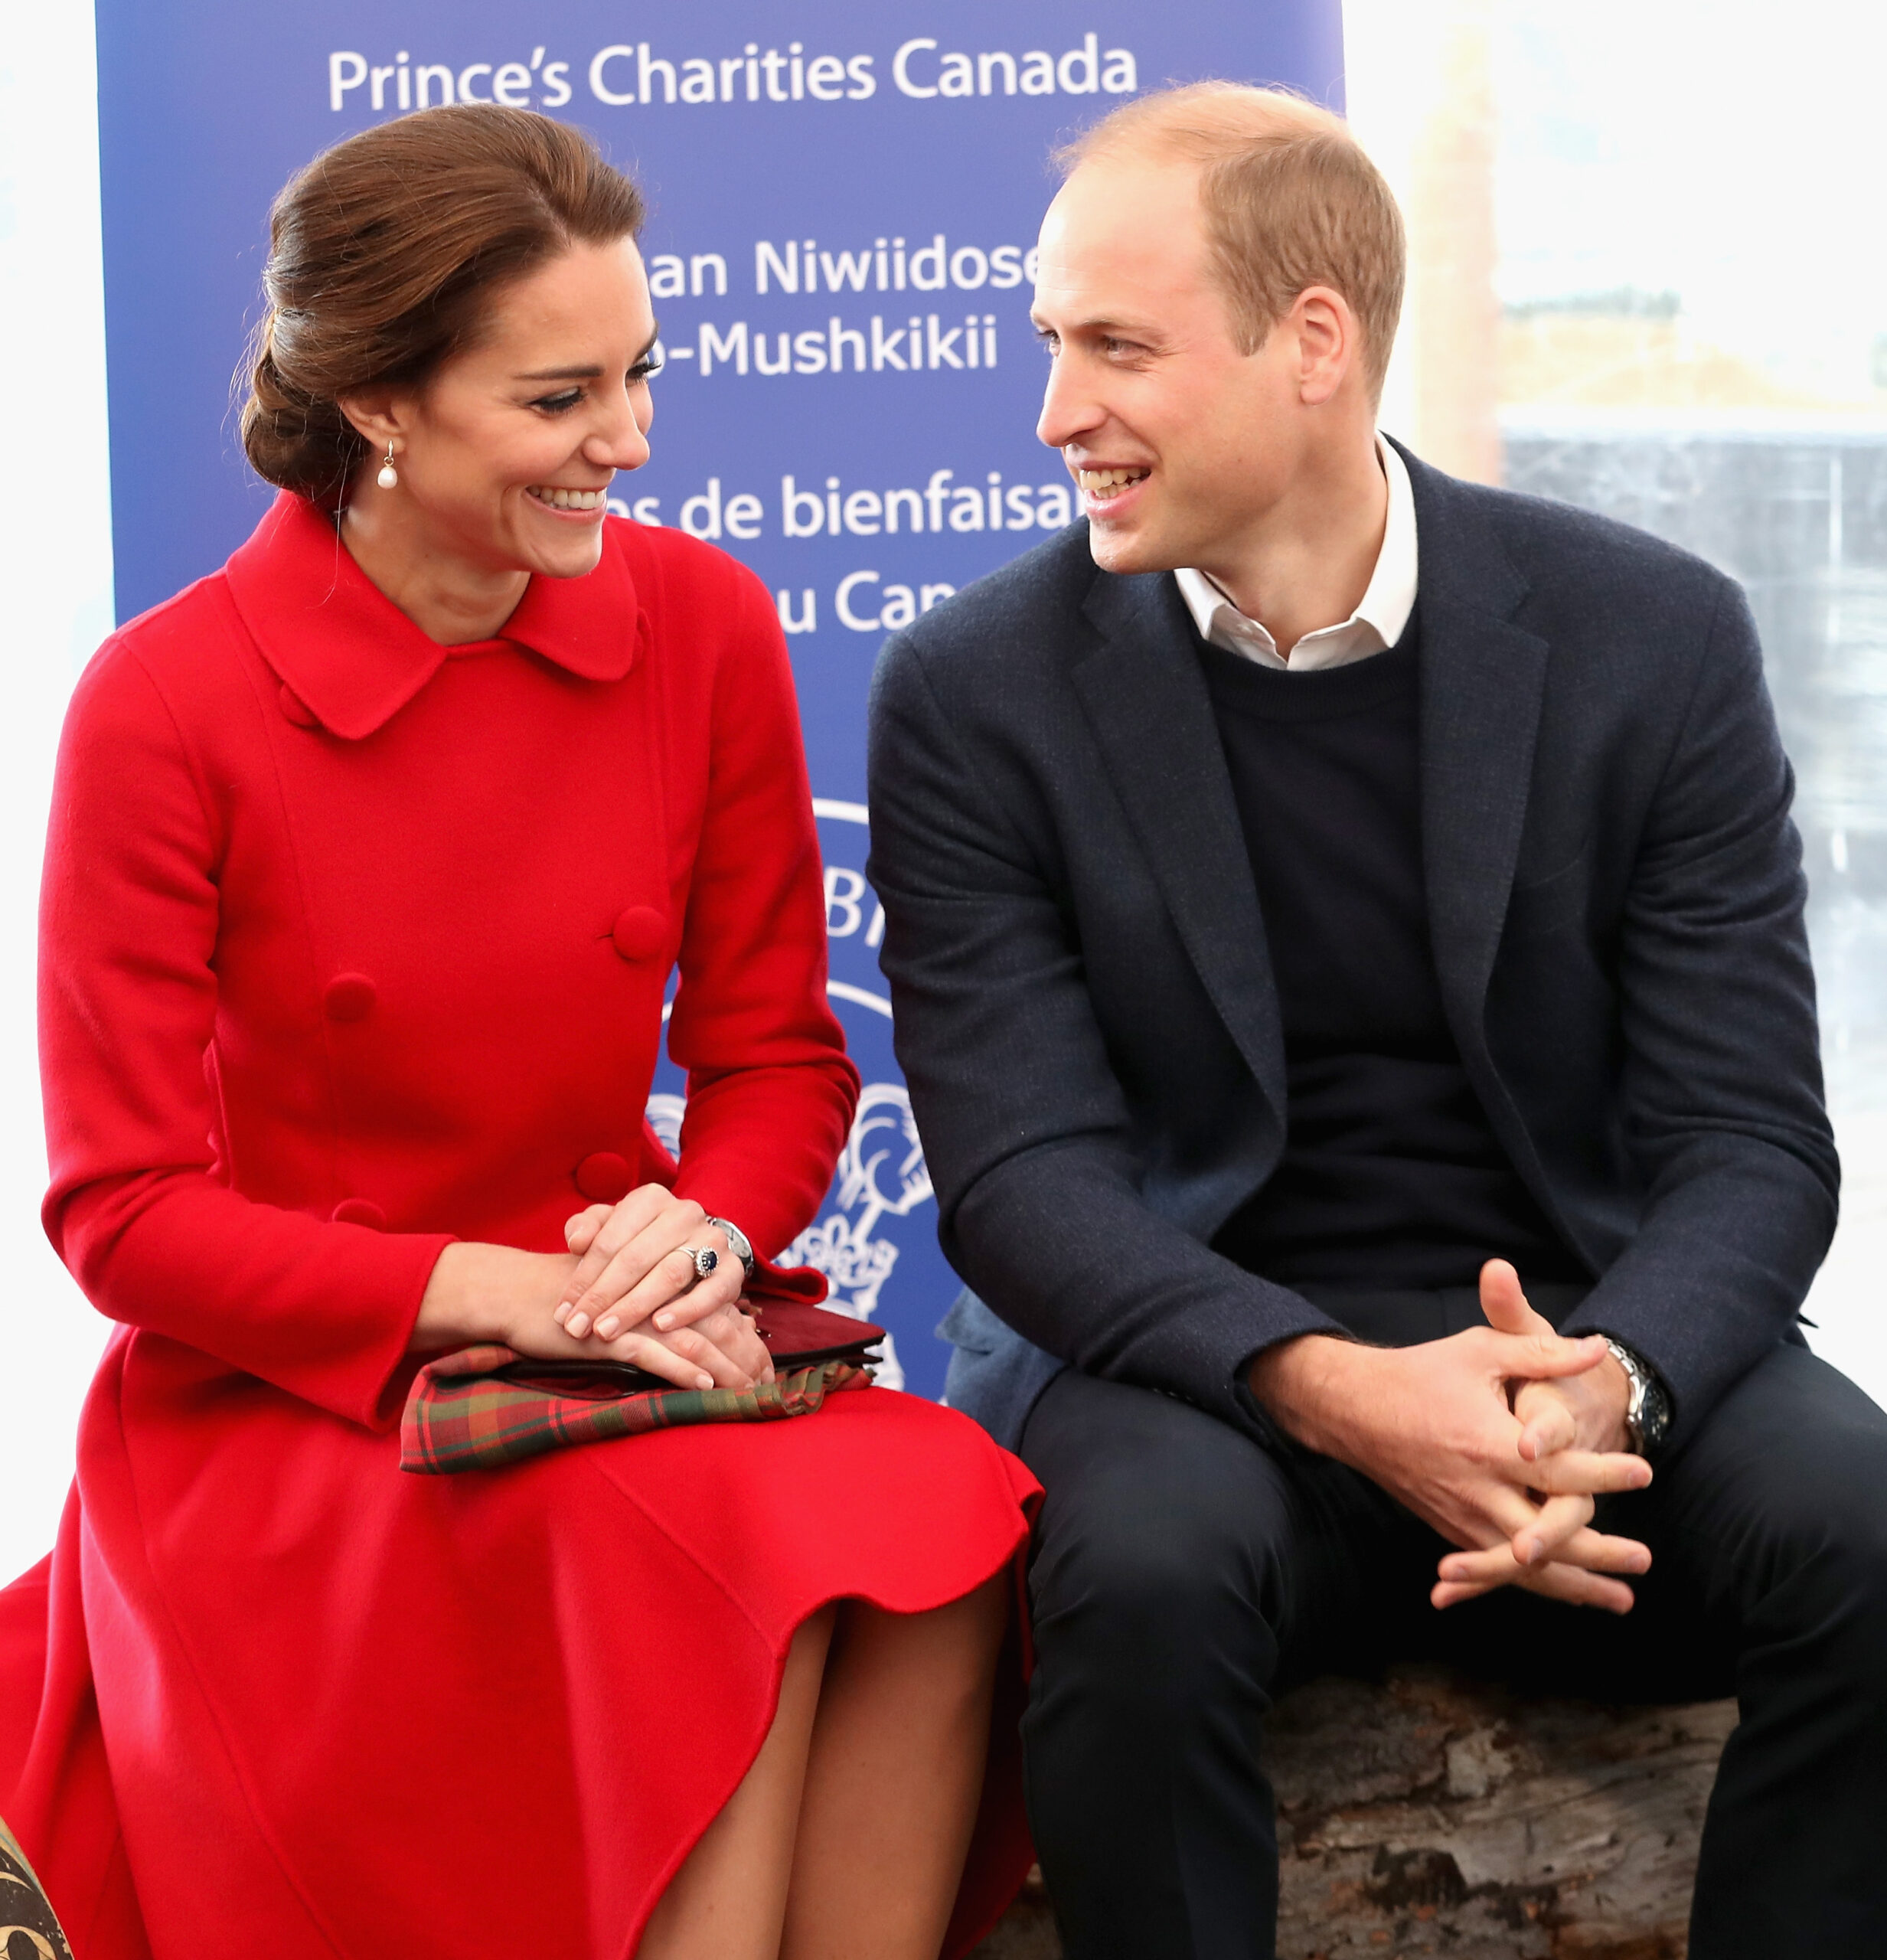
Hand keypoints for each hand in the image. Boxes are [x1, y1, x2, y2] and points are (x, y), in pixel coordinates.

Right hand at [412, 1240, 770, 1390]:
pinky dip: (682, 1371)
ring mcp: (634, 1309)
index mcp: (661, 1269)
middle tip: (765, 1384)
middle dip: (741, 1355)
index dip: (741, 1333)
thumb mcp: (621, 1290)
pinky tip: (704, 1386)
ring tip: (745, 1392)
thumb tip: (704, 1324)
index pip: (713, 1302)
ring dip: (721, 1368)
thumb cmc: (573, 1294)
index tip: (763, 1363)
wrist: (519, 1295)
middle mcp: (654, 1284)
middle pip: (711, 1321)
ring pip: (691, 1338)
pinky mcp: (611, 1334)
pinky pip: (655, 1354)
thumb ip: (659, 1298)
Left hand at [554, 1185, 743, 1341]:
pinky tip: (660, 1326)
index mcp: (651, 1198)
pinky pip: (710, 1292)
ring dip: (635, 1306)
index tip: (562, 1312)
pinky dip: (686, 1310)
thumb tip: (576, 1241)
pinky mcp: (733, 1269)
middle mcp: (684, 1213)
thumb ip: (587, 1228)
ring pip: (670, 1274)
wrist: (696, 1249)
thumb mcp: (611, 1228)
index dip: (582, 1278)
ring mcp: (712, 1240)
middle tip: (578, 1328)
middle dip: (602, 1297)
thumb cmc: (640, 1242)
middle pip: (636, 1258)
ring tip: (607, 1331)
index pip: (609, 1240)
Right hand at [1249, 1260, 1650, 1612]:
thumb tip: (1597, 1348)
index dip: (1602, 1473)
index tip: (1644, 1472)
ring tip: (1622, 1600)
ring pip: (1524, 1567)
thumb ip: (1541, 1352)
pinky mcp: (1451, 1529)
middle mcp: (1476, 1489)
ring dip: (1575, 1586)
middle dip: (1598, 1552)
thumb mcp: (1481, 1350)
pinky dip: (1537, 1587)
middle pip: (1546, 1535)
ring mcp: (1461, 1516)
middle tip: (1644, 1560)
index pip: (1556, 1469)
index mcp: (1488, 1444)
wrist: (1355, 1409)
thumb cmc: (1422, 1373)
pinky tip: (1571, 1597)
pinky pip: (1499, 1569)